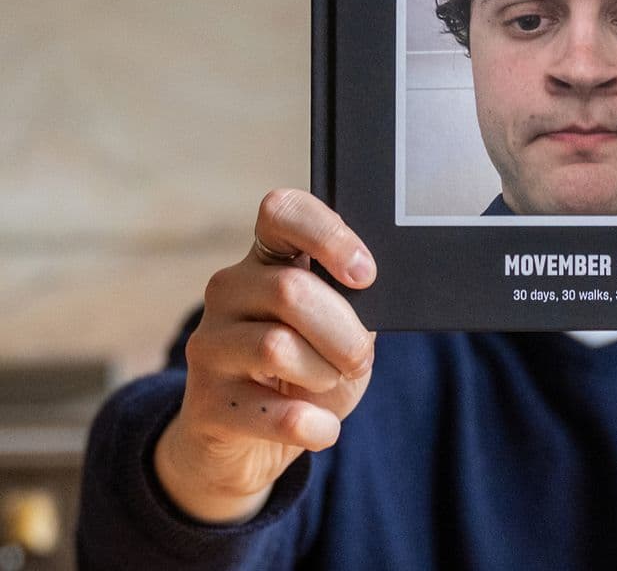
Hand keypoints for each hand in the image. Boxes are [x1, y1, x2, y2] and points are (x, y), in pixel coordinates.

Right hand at [154, 189, 376, 522]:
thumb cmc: (307, 371)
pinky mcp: (205, 404)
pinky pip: (275, 412)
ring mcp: (208, 345)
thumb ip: (352, 301)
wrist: (250, 445)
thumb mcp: (339, 328)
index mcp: (267, 259)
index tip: (365, 275)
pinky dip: (315, 425)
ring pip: (277, 347)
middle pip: (290, 290)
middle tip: (357, 358)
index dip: (328, 235)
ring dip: (325, 375)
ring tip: (326, 385)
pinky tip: (321, 427)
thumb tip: (371, 288)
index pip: (282, 212)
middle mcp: (229, 290)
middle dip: (343, 333)